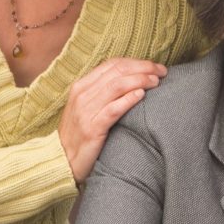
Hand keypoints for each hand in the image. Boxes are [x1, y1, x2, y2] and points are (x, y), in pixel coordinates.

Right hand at [58, 57, 166, 182]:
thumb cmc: (81, 133)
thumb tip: (133, 78)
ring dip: (140, 80)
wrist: (61, 161)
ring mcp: (85, 111)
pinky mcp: (91, 129)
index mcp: (82, 86)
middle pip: (118, 71)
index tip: (155, 66)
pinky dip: (128, 100)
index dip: (137, 62)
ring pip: (117, 86)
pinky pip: (113, 109)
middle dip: (144, 68)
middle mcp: (82, 95)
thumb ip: (105, 92)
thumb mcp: (88, 107)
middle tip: (162, 71)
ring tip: (156, 82)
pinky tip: (141, 96)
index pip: (113, 64)